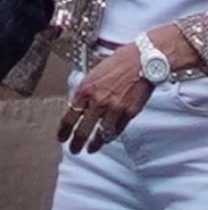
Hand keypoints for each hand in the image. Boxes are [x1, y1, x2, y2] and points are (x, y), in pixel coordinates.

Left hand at [59, 24, 201, 154]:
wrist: (144, 61)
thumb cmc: (121, 62)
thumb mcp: (95, 72)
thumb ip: (86, 89)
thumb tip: (80, 103)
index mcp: (86, 89)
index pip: (69, 116)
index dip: (64, 130)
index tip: (62, 137)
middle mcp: (98, 101)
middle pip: (82, 130)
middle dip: (76, 143)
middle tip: (74, 149)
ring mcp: (114, 108)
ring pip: (100, 134)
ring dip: (94, 144)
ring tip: (91, 149)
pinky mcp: (129, 113)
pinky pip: (117, 130)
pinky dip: (110, 136)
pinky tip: (107, 138)